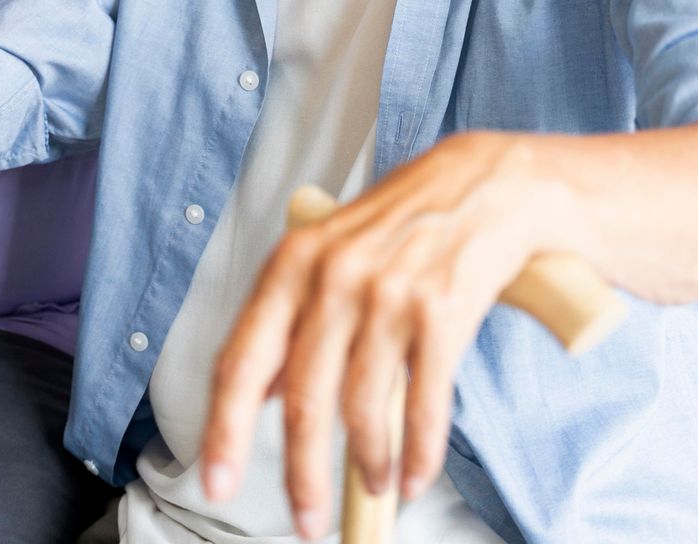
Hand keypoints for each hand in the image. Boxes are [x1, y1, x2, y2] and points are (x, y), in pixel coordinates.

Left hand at [200, 133, 545, 539]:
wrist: (483, 186)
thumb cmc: (396, 228)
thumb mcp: (325, 255)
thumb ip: (289, 319)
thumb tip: (259, 395)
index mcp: (291, 265)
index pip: (240, 360)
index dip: (223, 429)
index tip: (215, 482)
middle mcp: (333, 279)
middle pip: (303, 402)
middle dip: (302, 476)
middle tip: (307, 521)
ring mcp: (389, 296)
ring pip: (362, 411)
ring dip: (368, 466)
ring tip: (374, 488)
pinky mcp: (442, 314)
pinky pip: (422, 406)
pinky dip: (418, 454)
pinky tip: (414, 473)